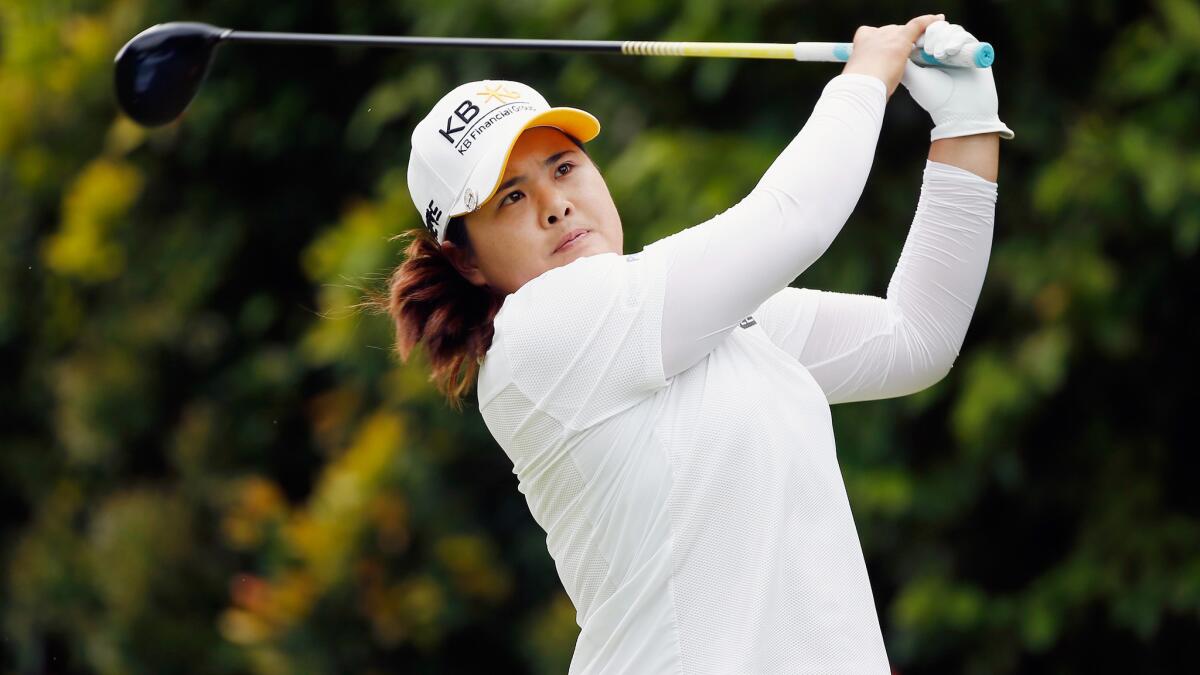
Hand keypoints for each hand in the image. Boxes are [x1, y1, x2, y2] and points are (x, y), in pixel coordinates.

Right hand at [842, 14, 944, 96]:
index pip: (873, 33)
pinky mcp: (902, 38)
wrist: (860, 86)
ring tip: (919, 50)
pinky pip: (918, 24)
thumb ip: (871, 68)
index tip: (885, 51)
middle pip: (892, 31)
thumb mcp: (863, 74)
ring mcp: (889, 35)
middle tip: (901, 60)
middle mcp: (875, 34)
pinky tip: (939, 19)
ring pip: (905, 32)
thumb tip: (878, 76)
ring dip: (911, 39)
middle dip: (898, 43)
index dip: (882, 42)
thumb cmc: (859, 86)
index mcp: (862, 41)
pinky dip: (929, 21)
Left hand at [901, 20, 1014, 140]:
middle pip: (939, 30)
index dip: (921, 34)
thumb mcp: (914, 79)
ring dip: (945, 38)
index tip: (916, 41)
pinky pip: (967, 38)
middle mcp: (944, 53)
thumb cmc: (936, 98)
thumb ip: (905, 62)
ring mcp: (960, 53)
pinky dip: (958, 40)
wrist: (961, 112)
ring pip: (953, 32)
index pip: (924, 36)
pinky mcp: (974, 53)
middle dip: (933, 36)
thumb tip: (896, 46)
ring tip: (940, 54)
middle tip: (930, 50)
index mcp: (928, 58)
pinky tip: (950, 51)